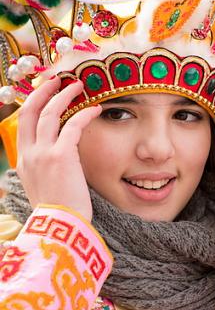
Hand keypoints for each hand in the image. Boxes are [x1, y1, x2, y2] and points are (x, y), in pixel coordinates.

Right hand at [16, 78, 101, 220]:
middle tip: (57, 80)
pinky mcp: (61, 156)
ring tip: (79, 85)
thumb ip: (44, 169)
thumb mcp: (43, 188)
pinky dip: (84, 113)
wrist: (60, 230)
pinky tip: (96, 108)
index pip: (23, 123)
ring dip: (64, 95)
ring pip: (49, 113)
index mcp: (23, 161)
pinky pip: (72, 126)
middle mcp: (29, 154)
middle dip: (43, 91)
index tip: (45, 94)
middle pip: (31, 111)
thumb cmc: (58, 212)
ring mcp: (42, 154)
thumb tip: (57, 159)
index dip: (33, 104)